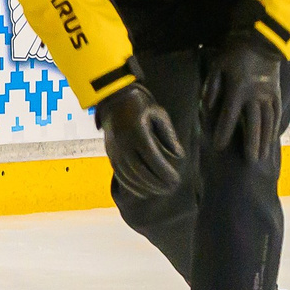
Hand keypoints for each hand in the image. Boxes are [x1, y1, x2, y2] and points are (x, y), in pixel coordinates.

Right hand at [98, 83, 183, 197]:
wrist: (114, 99)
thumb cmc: (142, 106)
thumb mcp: (159, 114)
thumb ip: (169, 135)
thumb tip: (179, 156)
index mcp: (137, 132)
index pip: (152, 158)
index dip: (164, 172)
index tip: (176, 180)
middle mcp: (124, 143)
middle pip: (140, 170)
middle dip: (156, 183)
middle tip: (170, 188)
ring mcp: (114, 149)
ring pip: (129, 175)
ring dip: (145, 186)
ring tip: (160, 191)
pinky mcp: (110, 153)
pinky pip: (119, 174)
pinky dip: (131, 185)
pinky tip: (143, 190)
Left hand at [200, 31, 284, 161]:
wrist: (263, 39)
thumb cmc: (235, 52)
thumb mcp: (217, 65)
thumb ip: (211, 87)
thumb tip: (207, 107)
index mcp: (237, 90)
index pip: (229, 117)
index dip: (223, 133)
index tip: (219, 146)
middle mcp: (255, 96)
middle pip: (254, 124)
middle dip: (251, 144)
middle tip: (251, 161)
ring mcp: (268, 95)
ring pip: (268, 122)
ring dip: (265, 140)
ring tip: (263, 155)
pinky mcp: (276, 92)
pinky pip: (277, 113)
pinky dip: (275, 127)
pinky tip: (272, 138)